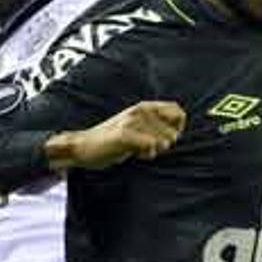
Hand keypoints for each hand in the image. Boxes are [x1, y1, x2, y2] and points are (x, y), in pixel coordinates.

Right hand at [46, 101, 185, 169]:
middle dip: (164, 144)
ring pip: (163, 140)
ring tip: (139, 150)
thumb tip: (176, 134)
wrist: (83, 146)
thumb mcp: (136, 128)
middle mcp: (140, 110)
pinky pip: (150, 146)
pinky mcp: (125, 134)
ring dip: (155, 151)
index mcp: (144, 107)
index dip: (178, 126)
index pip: (178, 111)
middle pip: (173, 132)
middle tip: (147, 147)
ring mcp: (132, 121)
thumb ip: (154, 127)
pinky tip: (136, 154)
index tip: (166, 137)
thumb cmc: (112, 140)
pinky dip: (147, 154)